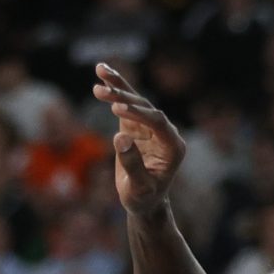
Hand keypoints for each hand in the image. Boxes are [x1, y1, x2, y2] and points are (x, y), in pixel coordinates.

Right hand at [91, 63, 186, 219]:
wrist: (144, 201)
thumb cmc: (143, 199)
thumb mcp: (138, 188)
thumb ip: (133, 164)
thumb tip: (120, 137)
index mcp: (173, 147)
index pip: (157, 123)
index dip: (138, 114)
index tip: (115, 109)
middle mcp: (166, 132)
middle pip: (146, 107)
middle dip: (123, 97)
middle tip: (101, 91)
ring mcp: (152, 126)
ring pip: (136, 100)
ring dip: (118, 86)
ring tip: (100, 71)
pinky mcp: (138, 124)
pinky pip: (126, 104)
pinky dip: (115, 89)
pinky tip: (101, 72)